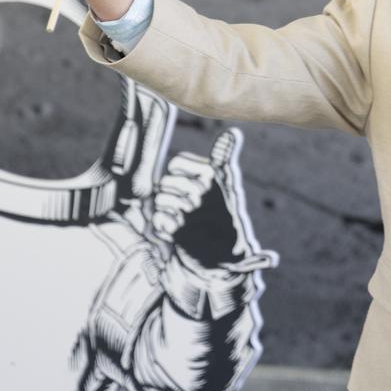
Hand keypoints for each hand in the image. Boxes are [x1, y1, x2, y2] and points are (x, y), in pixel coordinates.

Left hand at [148, 129, 277, 275]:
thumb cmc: (224, 214)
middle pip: (165, 182)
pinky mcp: (180, 233)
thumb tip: (232, 133)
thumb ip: (224, 159)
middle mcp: (202, 191)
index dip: (178, 171)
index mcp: (213, 176)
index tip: (189, 181)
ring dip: (166, 209)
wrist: (225, 256)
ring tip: (181, 216)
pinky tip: (176, 229)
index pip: (177, 163)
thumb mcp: (227, 184)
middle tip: (186, 203)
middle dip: (170, 193)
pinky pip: (158, 220)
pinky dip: (163, 226)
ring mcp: (190, 212)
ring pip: (159, 200)